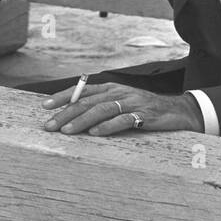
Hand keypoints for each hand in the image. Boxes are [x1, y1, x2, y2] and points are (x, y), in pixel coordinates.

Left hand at [40, 82, 202, 135]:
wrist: (176, 111)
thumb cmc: (143, 109)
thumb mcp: (121, 102)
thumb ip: (100, 105)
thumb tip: (73, 113)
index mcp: (110, 88)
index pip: (81, 91)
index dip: (62, 97)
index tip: (44, 106)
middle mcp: (118, 92)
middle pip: (87, 101)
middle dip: (65, 113)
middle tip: (49, 125)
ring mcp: (131, 102)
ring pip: (101, 110)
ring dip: (81, 120)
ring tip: (66, 131)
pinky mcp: (143, 115)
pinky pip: (123, 120)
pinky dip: (107, 127)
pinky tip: (95, 133)